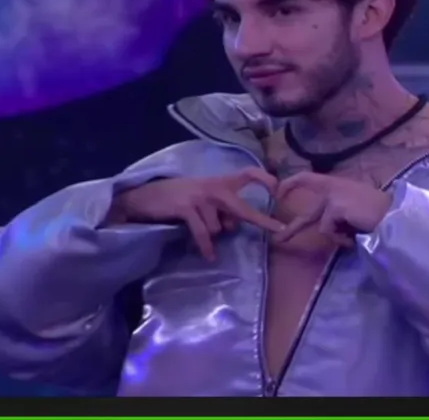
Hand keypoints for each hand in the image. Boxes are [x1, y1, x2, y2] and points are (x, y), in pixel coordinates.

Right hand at [111, 168, 283, 260]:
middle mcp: (214, 187)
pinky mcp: (187, 208)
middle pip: (243, 208)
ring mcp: (201, 197)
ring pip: (219, 228)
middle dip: (262, 221)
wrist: (147, 196)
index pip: (248, 173)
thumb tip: (234, 226)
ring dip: (212, 234)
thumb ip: (221, 208)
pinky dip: (207, 247)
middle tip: (280, 230)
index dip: (264, 179)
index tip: (279, 188)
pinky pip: (203, 233)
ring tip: (198, 226)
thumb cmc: (180, 198)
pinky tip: (210, 256)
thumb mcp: (204, 198)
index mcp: (221, 181)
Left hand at [274, 172, 393, 243]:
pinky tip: (355, 234)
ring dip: (337, 236)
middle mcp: (332, 186)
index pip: (308, 178)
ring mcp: (332, 197)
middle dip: (292, 225)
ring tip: (354, 235)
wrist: (392, 215)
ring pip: (321, 226)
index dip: (292, 184)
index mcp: (337, 184)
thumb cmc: (378, 211)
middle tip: (278, 238)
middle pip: (305, 203)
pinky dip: (340, 238)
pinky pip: (328, 232)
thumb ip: (337, 210)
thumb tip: (324, 226)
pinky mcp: (334, 208)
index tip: (279, 193)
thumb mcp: (354, 204)